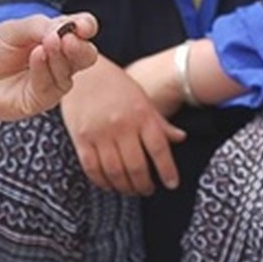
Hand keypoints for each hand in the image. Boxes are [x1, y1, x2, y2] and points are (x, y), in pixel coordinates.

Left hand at [0, 13, 98, 124]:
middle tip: (70, 38)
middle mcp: (57, 59)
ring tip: (49, 43)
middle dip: (81, 46)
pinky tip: (37, 55)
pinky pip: (53, 85)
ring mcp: (51, 80)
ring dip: (62, 55)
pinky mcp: (41, 99)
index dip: (86, 26)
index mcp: (53, 36)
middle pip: (85, 54)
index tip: (83, 25)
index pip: (80, 30)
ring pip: (71, 70)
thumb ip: (39, 26)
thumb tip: (65, 28)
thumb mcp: (11, 30)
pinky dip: (45, 68)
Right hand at [61, 57, 185, 194]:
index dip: (167, 170)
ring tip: (131, 189)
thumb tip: (181, 138)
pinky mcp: (81, 138)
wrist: (83, 72)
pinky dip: (103, 181)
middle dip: (144, 184)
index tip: (171, 184)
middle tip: (148, 189)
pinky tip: (110, 184)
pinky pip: (93, 168)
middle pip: (137, 166)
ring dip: (125, 187)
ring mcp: (100, 133)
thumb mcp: (142, 99)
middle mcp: (121, 125)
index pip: (159, 148)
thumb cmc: (116, 85)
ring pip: (115, 171)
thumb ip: (160, 122)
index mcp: (141, 114)